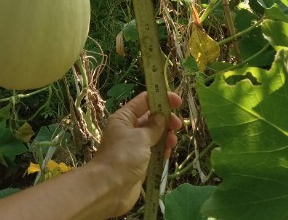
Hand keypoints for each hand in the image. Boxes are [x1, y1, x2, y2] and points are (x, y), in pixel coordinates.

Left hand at [92, 91, 181, 216]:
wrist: (109, 189)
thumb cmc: (123, 156)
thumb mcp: (141, 137)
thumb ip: (155, 126)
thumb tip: (162, 117)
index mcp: (125, 118)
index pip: (145, 101)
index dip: (161, 98)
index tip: (178, 102)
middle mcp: (129, 129)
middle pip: (151, 118)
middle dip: (166, 119)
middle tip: (177, 125)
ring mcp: (134, 146)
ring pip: (155, 135)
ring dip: (166, 135)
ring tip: (172, 141)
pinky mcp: (139, 162)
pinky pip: (154, 151)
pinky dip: (162, 149)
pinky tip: (168, 152)